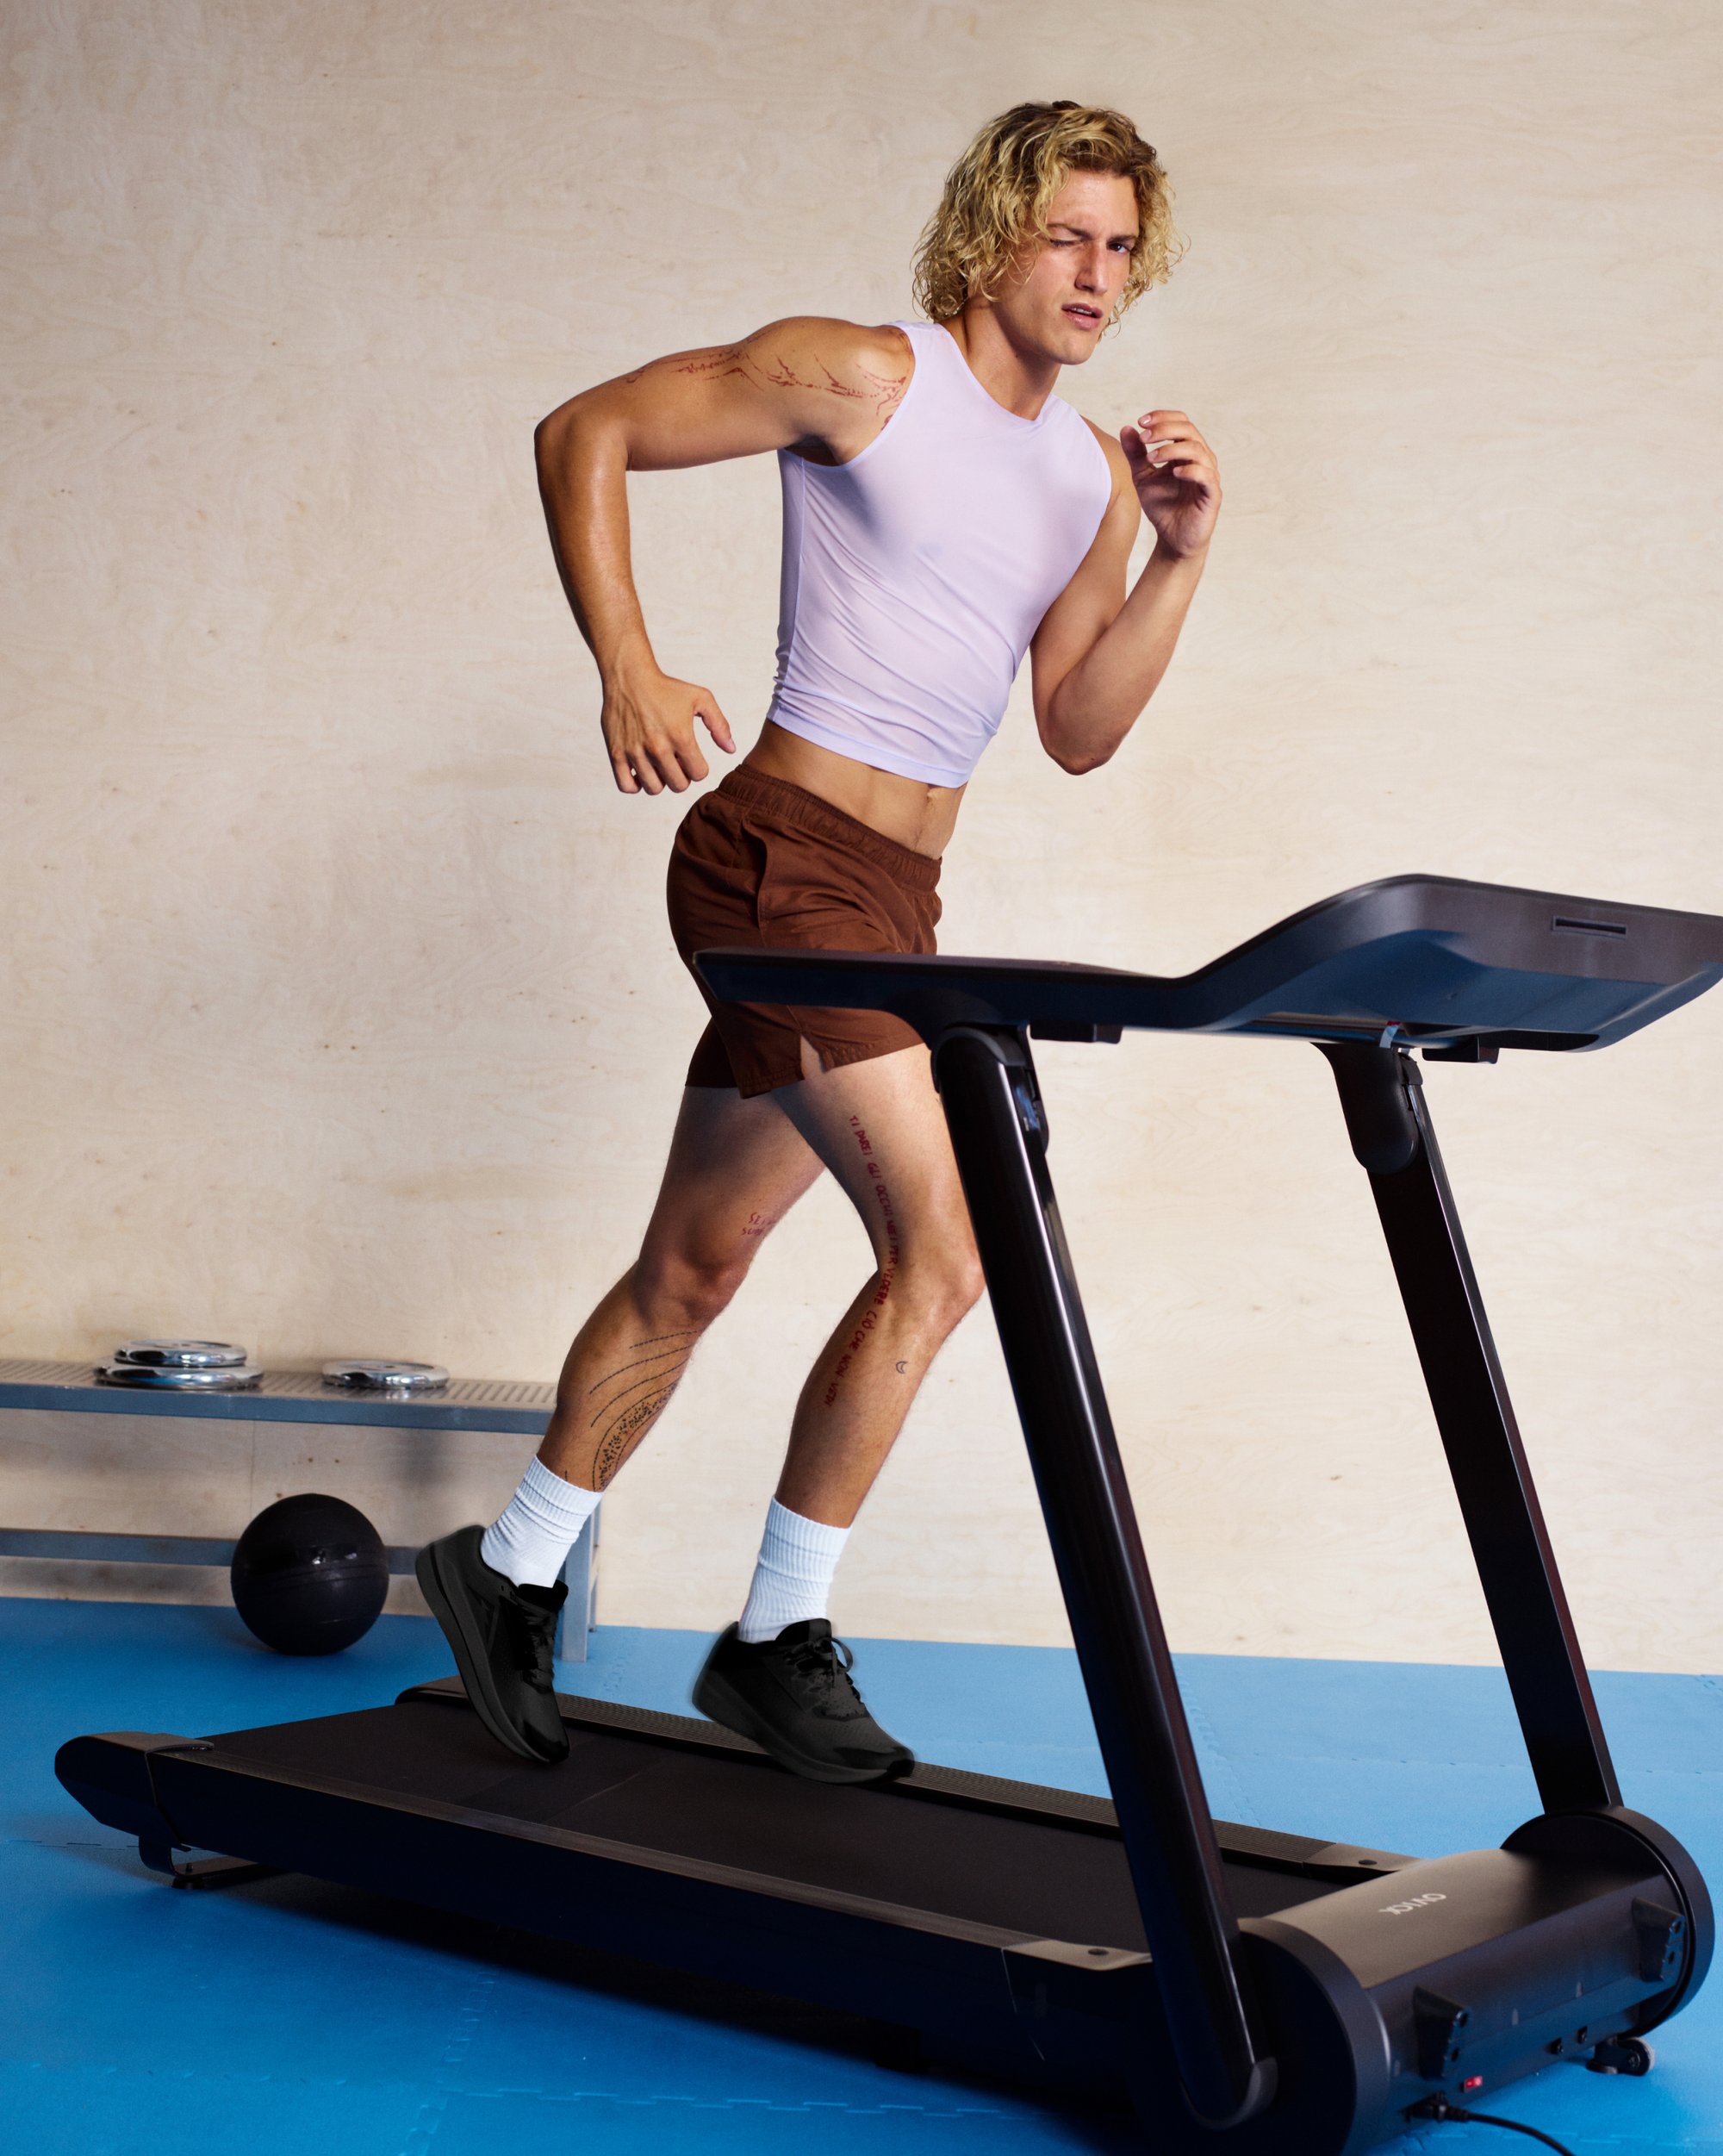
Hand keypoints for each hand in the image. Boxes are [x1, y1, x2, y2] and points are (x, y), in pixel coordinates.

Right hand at [600, 663, 735, 794]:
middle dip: (682, 776)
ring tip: (660, 765)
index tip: (692, 756)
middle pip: (679, 786)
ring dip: (661, 781)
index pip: (699, 774)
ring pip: (654, 789)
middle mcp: (657, 747)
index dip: (699, 767)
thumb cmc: (667, 687)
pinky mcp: (616, 753)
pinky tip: (641, 771)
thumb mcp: (701, 698)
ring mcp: (635, 752)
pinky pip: (626, 786)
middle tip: (677, 762)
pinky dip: (636, 785)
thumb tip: (731, 749)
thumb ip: (719, 724)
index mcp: (680, 736)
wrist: (630, 677)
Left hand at [1120, 408, 1219, 560]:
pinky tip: (1173, 473)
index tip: (1141, 422)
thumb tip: (1126, 428)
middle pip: (1189, 430)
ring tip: (1150, 458)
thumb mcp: (1143, 478)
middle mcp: (1201, 458)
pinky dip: (1190, 470)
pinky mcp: (1212, 494)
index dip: (1162, 417)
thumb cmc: (1162, 506)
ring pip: (1196, 449)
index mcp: (1186, 450)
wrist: (1173, 539)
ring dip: (1171, 449)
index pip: (1180, 422)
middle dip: (1164, 429)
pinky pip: (1205, 475)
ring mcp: (1209, 474)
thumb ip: (1135, 455)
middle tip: (1143, 437)